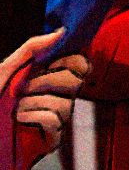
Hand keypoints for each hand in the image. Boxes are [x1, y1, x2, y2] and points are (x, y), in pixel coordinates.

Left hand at [2, 32, 86, 148]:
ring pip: (64, 102)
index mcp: (49, 77)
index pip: (80, 64)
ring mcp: (57, 118)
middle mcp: (57, 96)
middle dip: (45, 81)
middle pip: (77, 81)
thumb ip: (32, 49)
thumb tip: (62, 31)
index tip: (48, 63)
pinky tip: (19, 120)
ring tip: (15, 108)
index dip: (70, 61)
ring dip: (32, 102)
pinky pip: (54, 120)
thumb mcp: (5, 70)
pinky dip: (33, 116)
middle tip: (23, 87)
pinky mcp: (53, 138)